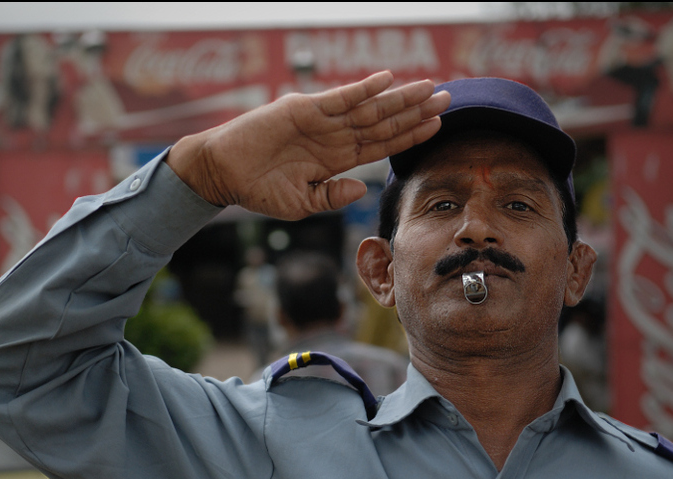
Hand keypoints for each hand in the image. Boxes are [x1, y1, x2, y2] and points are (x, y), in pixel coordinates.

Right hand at [166, 71, 449, 219]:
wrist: (224, 174)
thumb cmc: (259, 191)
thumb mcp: (301, 204)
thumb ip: (332, 197)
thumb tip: (362, 190)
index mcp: (337, 161)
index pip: (382, 146)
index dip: (410, 135)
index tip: (437, 126)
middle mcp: (334, 137)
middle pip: (384, 123)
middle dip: (415, 111)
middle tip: (448, 98)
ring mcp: (321, 121)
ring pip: (369, 108)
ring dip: (399, 98)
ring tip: (429, 88)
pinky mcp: (302, 109)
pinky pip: (338, 98)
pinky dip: (362, 90)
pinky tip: (386, 81)